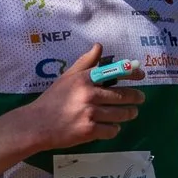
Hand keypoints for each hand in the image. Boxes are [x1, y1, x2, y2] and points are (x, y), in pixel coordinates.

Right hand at [19, 45, 141, 151]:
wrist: (36, 125)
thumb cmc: (52, 100)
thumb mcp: (67, 77)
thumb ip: (85, 62)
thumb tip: (99, 46)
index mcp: (85, 79)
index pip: (115, 72)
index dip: (132, 73)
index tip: (141, 76)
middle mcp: (89, 94)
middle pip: (122, 96)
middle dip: (135, 98)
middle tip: (140, 99)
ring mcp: (90, 113)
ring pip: (120, 114)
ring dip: (128, 114)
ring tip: (131, 113)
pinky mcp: (89, 131)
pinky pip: (111, 130)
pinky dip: (114, 129)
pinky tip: (113, 128)